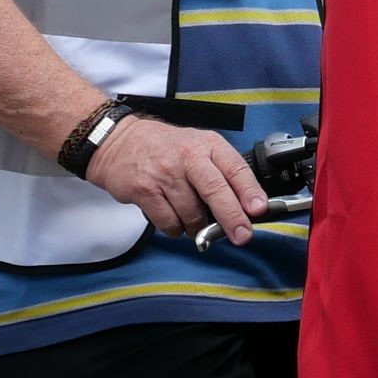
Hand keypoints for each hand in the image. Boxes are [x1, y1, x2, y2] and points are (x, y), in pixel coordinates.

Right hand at [84, 115, 265, 245]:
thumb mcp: (198, 147)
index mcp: (207, 145)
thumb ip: (221, 172)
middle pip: (215, 191)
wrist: (119, 141)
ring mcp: (164, 174)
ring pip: (192, 214)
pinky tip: (173, 218)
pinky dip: (175, 228)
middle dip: (232, 217)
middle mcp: (187, 156)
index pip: (234, 168)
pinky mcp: (144, 191)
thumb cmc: (164, 148)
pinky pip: (169, 223)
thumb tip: (246, 207)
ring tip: (192, 218)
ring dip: (197, 226)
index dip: (249, 191)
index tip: (258, 209)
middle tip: (242, 235)